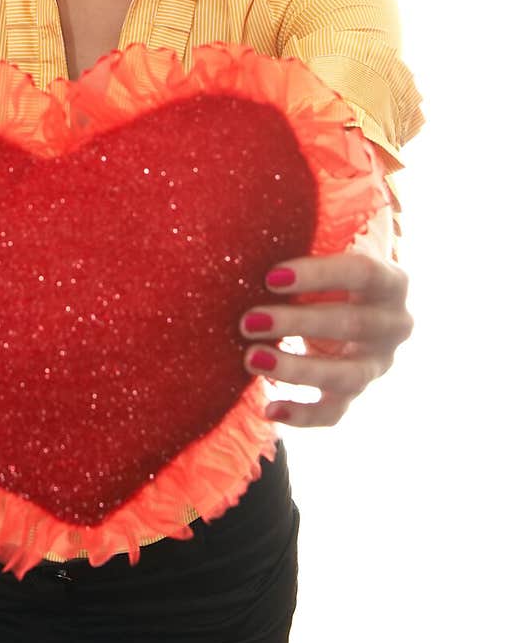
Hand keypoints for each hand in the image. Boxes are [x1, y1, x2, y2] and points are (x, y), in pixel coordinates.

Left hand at [239, 215, 412, 426]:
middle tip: (247, 320)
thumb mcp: (326, 251)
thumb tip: (248, 226)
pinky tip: (269, 409)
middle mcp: (394, 325)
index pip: (363, 273)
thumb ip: (305, 240)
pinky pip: (333, 413)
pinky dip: (302, 415)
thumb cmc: (326, 273)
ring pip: (345, 376)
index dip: (319, 275)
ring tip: (251, 359)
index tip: (271, 276)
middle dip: (297, 323)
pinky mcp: (355, 395)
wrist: (349, 309)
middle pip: (351, 326)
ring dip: (296, 369)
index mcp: (392, 282)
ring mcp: (377, 365)